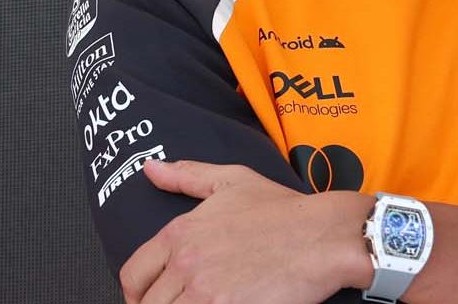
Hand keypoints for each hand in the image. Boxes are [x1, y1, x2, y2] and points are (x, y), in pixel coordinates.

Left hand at [119, 159, 370, 303]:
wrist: (324, 237)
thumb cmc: (283, 210)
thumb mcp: (230, 180)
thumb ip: (186, 175)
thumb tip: (151, 168)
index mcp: (179, 233)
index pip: (134, 273)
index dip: (135, 291)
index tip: (144, 298)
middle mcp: (186, 263)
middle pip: (147, 303)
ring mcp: (206, 291)